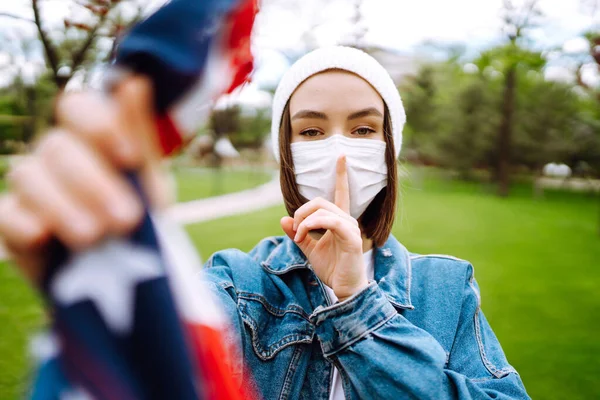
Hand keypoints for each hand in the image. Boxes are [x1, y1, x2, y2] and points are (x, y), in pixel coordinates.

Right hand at [0, 77, 168, 284]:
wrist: (127, 272)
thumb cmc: (142, 217)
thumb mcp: (150, 180)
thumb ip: (140, 134)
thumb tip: (133, 80)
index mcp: (91, 136)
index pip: (77, 106)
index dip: (99, 125)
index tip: (129, 158)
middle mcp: (57, 153)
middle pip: (57, 146)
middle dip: (93, 182)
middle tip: (127, 219)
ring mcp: (32, 186)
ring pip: (27, 175)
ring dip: (62, 204)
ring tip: (94, 237)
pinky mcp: (12, 222)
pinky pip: (5, 213)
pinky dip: (23, 222)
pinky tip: (43, 236)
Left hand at [280, 155, 367, 301]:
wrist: (345, 289)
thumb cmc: (332, 269)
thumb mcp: (309, 250)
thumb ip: (298, 234)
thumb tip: (283, 219)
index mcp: (338, 220)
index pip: (341, 192)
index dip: (341, 174)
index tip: (341, 156)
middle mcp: (346, 220)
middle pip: (319, 201)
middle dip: (301, 213)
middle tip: (295, 231)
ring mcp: (350, 228)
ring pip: (322, 210)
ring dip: (304, 222)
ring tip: (300, 238)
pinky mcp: (351, 238)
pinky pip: (330, 221)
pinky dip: (311, 226)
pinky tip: (305, 236)